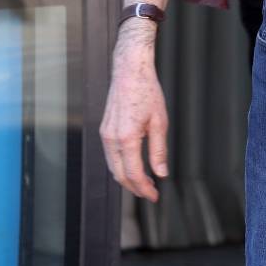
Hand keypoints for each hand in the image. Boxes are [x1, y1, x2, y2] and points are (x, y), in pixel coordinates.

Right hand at [99, 19, 168, 201]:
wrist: (129, 69)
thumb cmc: (146, 91)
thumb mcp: (159, 121)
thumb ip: (159, 150)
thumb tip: (161, 172)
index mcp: (126, 137)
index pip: (134, 174)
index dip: (144, 189)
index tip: (155, 196)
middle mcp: (111, 138)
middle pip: (119, 174)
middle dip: (134, 188)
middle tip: (150, 193)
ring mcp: (105, 133)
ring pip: (112, 166)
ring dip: (127, 178)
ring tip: (144, 182)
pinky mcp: (104, 129)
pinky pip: (110, 155)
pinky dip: (120, 165)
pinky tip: (133, 165)